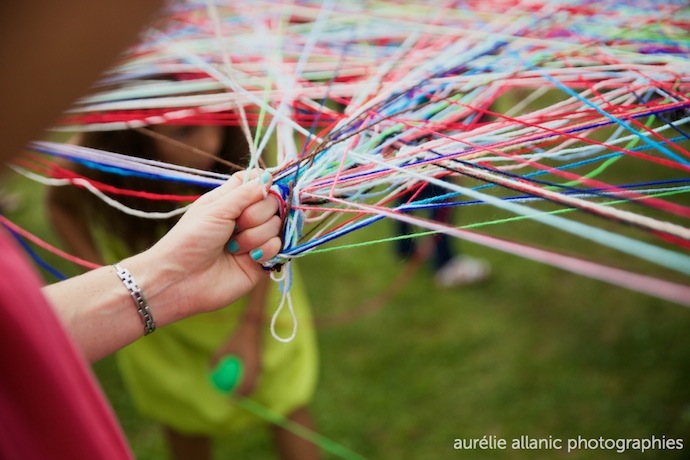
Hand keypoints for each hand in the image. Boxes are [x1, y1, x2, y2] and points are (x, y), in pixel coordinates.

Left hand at [142, 169, 281, 317]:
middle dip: (256, 214)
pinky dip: (265, 250)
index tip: (261, 190)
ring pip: (277, 224)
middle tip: (236, 226)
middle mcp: (245, 218)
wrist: (182, 280)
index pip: (257, 182)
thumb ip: (245, 193)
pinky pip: (278, 246)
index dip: (264, 183)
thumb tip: (269, 176)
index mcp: (230, 201)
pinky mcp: (261, 260)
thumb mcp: (216, 209)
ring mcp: (254, 239)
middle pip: (272, 202)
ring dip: (255, 235)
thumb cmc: (190, 240)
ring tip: (234, 248)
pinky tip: (248, 257)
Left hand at [210, 324, 262, 396]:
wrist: (252, 327)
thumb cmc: (236, 337)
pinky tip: (240, 382)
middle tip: (233, 400)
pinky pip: (254, 376)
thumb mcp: (223, 348)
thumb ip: (216, 361)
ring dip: (247, 389)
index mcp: (250, 365)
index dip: (238, 395)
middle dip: (244, 395)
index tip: (230, 399)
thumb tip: (210, 373)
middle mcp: (258, 367)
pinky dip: (249, 381)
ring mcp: (260, 365)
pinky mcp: (260, 362)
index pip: (245, 385)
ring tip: (237, 394)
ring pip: (255, 382)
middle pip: (252, 387)